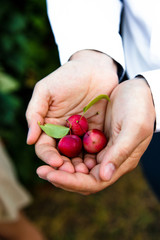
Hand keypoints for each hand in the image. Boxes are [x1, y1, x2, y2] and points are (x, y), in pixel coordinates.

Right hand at [26, 50, 117, 171]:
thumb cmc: (67, 76)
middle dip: (66, 166)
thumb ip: (35, 113)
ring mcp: (80, 134)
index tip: (56, 163)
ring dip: (81, 166)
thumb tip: (29, 140)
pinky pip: (95, 148)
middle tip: (73, 173)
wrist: (94, 68)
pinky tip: (100, 162)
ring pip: (78, 156)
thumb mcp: (46, 91)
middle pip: (62, 156)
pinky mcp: (96, 133)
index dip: (49, 157)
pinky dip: (96, 157)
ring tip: (86, 172)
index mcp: (49, 125)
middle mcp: (63, 133)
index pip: (45, 147)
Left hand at [36, 78, 154, 194]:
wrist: (138, 90)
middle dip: (61, 176)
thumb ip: (120, 153)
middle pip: (82, 177)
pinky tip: (53, 148)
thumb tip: (103, 177)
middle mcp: (108, 160)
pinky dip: (65, 151)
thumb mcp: (134, 128)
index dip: (71, 182)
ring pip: (77, 165)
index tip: (51, 176)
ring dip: (60, 166)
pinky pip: (76, 149)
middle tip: (41, 171)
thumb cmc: (139, 108)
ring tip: (44, 164)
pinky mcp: (93, 138)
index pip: (93, 182)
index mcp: (119, 162)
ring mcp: (100, 149)